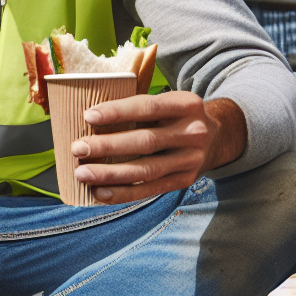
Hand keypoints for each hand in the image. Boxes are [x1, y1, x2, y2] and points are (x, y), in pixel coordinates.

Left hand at [70, 93, 246, 203]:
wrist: (217, 137)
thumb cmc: (176, 116)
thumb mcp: (168, 102)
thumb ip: (139, 107)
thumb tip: (89, 118)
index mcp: (186, 104)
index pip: (148, 107)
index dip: (117, 112)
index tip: (88, 116)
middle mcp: (192, 133)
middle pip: (145, 141)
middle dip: (108, 146)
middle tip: (78, 148)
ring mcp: (191, 159)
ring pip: (146, 170)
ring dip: (110, 174)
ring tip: (82, 174)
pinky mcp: (184, 180)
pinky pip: (150, 189)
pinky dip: (123, 193)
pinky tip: (101, 192)